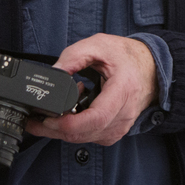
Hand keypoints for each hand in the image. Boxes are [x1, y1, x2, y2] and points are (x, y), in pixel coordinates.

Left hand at [25, 34, 157, 145]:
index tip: (49, 118)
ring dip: (63, 129)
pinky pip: (89, 137)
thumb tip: (54, 72)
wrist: (150, 69)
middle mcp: (123, 115)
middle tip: (34, 119)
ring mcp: (119, 127)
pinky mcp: (113, 132)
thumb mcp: (99, 45)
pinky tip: (73, 113)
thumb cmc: (127, 57)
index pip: (96, 118)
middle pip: (85, 133)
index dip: (68, 123)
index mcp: (122, 91)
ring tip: (55, 109)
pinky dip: (75, 129)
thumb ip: (74, 56)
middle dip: (55, 129)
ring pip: (84, 139)